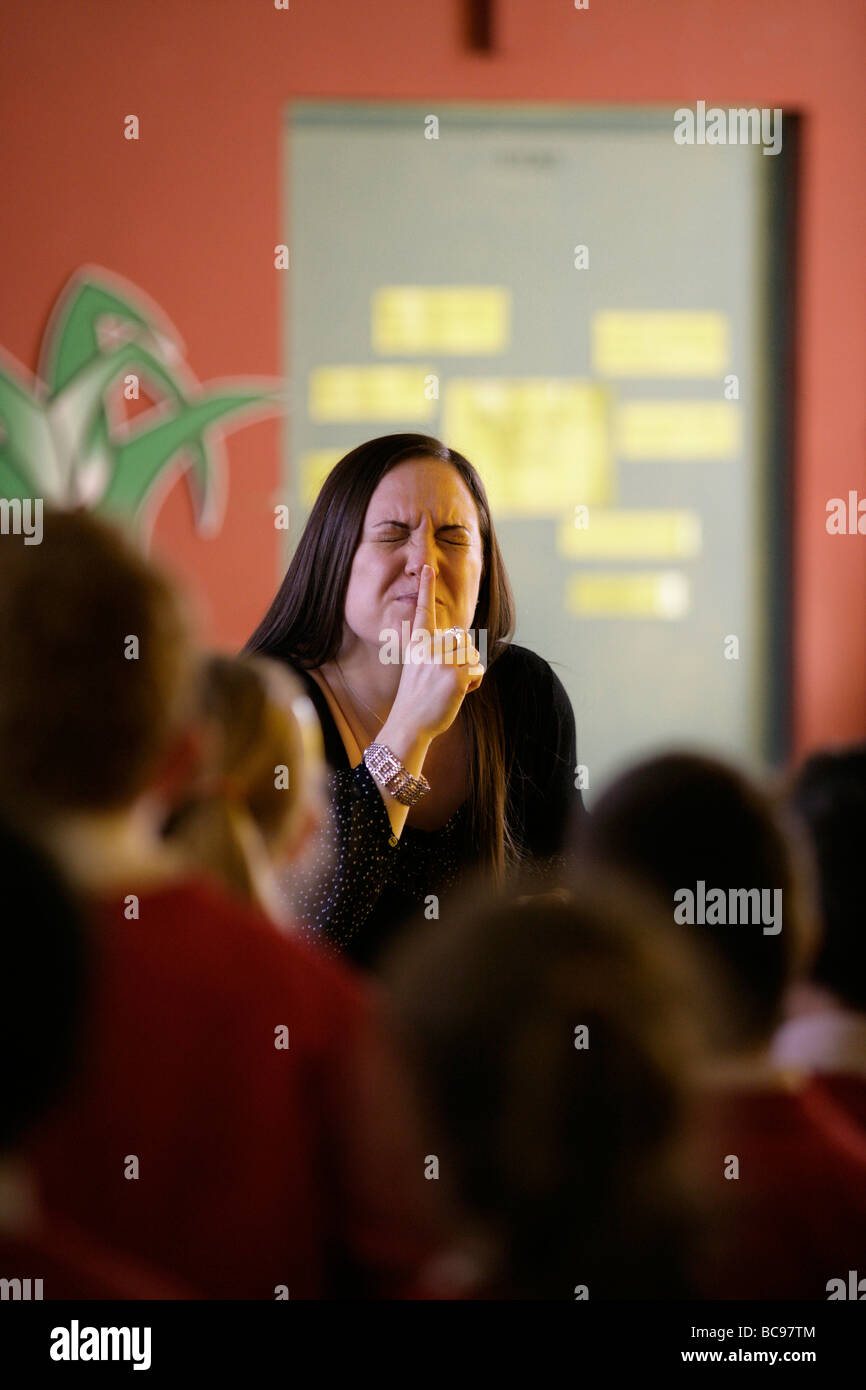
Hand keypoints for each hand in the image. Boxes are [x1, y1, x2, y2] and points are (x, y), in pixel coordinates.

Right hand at [389, 565, 484, 739]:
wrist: (409, 723)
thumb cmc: (416, 698)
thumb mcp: (418, 668)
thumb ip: (436, 652)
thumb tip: (465, 644)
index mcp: (417, 644)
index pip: (422, 611)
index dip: (425, 588)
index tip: (426, 567)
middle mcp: (428, 648)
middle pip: (462, 636)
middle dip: (463, 655)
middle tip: (446, 677)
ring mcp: (442, 661)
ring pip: (473, 653)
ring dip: (470, 670)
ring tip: (451, 686)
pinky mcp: (456, 676)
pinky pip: (478, 670)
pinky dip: (474, 683)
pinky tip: (459, 693)